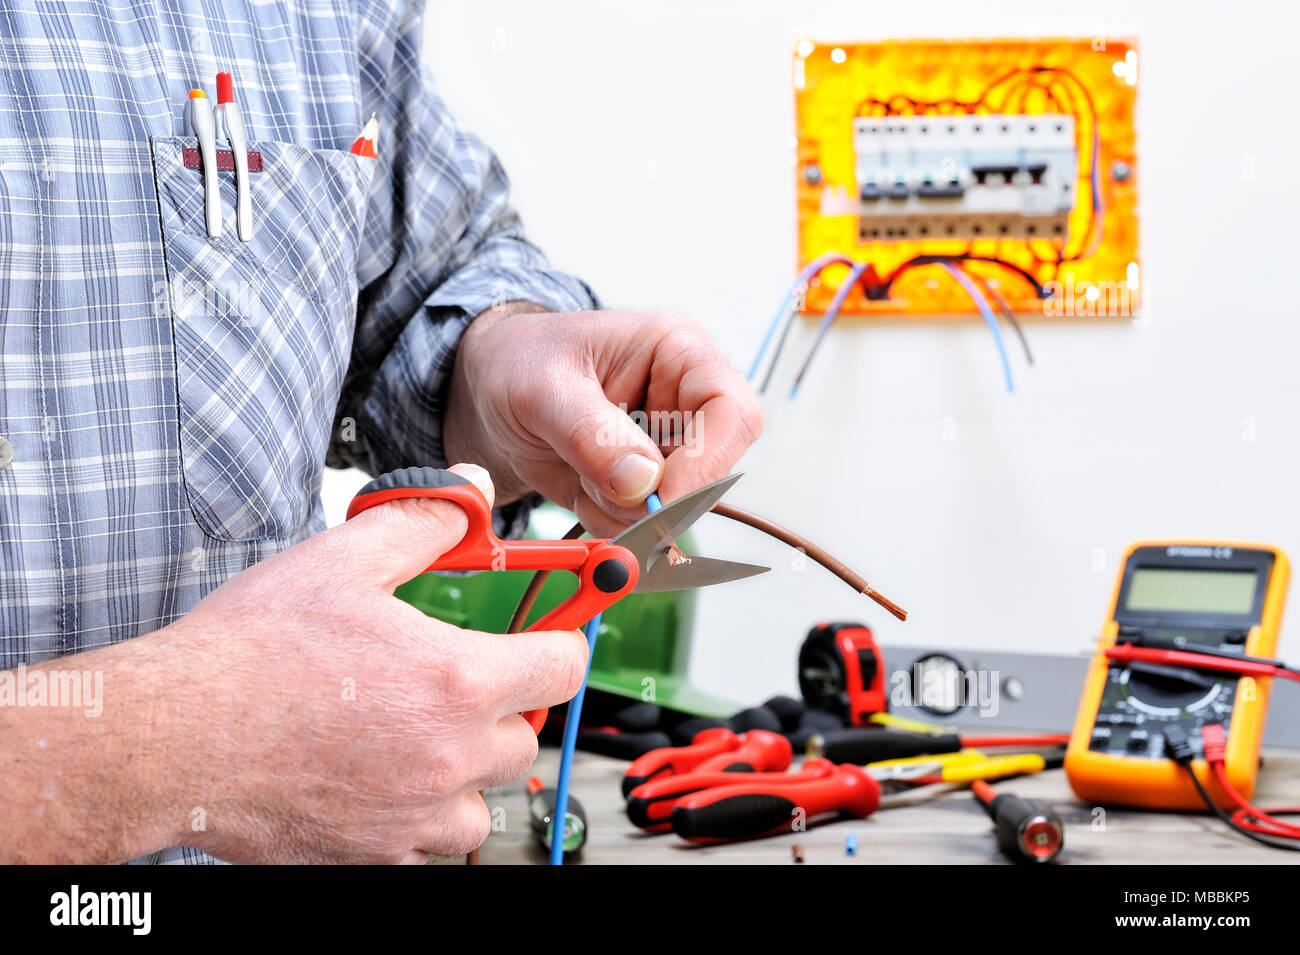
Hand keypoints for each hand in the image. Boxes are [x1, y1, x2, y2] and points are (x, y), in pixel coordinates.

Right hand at [160, 463, 585, 862]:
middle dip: (502, 705)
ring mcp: (415, 817)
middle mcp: (448, 757)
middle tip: (452, 680)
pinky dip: (420, 813)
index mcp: (456, 681)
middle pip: (524, 735)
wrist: (172, 739)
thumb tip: (473, 494)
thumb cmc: (249, 655)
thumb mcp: (342, 560)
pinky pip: (431, 841)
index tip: (544, 636)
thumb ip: (424, 523)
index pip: (562, 667)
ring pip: (484, 799)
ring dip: (465, 768)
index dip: (558, 641)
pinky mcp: (376, 856)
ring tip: (411, 733)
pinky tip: (375, 775)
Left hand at [444, 306, 762, 535]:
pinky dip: (607, 520)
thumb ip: (591, 434)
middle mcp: (685, 401)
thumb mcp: (542, 388)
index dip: (708, 462)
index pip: (733, 412)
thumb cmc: (518, 363)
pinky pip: (644, 526)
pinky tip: (577, 485)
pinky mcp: (646, 485)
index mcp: (678, 353)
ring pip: (677, 508)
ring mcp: (668, 448)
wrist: (488, 391)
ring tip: (575, 470)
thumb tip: (644, 484)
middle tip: (599, 493)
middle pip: (713, 470)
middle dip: (655, 497)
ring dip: (622, 510)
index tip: (659, 499)